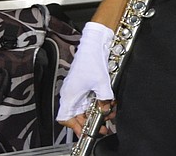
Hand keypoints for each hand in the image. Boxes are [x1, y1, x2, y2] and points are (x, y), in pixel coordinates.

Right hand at [57, 22, 115, 136]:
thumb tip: (106, 110)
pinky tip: (108, 102)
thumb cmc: (92, 61)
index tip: (87, 131)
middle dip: (91, 121)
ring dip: (97, 111)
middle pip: (77, 115)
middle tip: (104, 126)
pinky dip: (98, 102)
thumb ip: (104, 99)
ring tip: (110, 112)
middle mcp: (70, 94)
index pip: (65, 118)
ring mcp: (76, 89)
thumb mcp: (102, 83)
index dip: (75, 127)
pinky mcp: (83, 84)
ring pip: (85, 107)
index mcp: (69, 96)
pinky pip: (89, 98)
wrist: (94, 44)